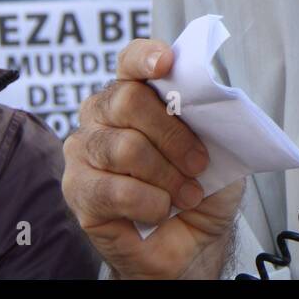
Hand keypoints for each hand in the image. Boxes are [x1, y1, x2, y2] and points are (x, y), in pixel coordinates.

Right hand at [61, 39, 243, 278]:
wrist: (193, 240)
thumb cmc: (201, 185)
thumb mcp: (220, 146)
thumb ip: (211, 116)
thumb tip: (212, 95)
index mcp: (137, 92)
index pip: (131, 61)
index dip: (145, 57)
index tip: (166, 64)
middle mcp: (102, 114)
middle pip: (127, 101)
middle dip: (173, 135)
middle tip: (199, 163)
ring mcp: (84, 151)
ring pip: (124, 148)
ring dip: (166, 175)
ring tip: (187, 193)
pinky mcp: (77, 190)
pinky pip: (114, 190)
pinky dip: (150, 203)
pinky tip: (161, 210)